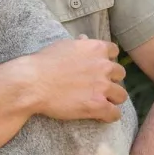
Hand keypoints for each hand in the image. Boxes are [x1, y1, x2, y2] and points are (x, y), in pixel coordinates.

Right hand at [9, 37, 127, 122]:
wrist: (32, 83)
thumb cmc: (43, 63)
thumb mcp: (62, 46)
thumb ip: (79, 44)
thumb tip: (85, 39)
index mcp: (95, 48)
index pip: (113, 51)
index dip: (107, 59)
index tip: (99, 66)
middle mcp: (104, 66)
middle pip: (120, 73)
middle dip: (111, 79)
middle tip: (99, 85)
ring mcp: (103, 86)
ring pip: (121, 95)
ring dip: (112, 98)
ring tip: (101, 101)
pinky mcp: (99, 105)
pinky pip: (115, 114)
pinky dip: (109, 115)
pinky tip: (100, 115)